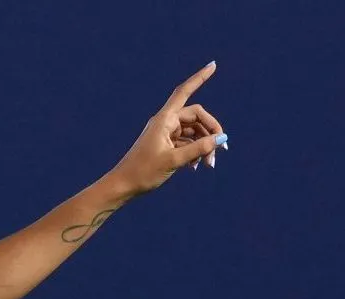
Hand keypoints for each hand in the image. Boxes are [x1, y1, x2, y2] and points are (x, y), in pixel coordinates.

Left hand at [107, 62, 227, 196]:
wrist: (123, 186)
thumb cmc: (143, 172)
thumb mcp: (174, 160)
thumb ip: (199, 148)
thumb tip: (221, 139)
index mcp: (164, 120)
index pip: (184, 92)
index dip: (199, 78)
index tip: (213, 65)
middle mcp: (165, 123)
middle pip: (197, 117)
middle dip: (211, 132)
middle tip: (222, 150)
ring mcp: (165, 133)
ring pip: (194, 132)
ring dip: (204, 145)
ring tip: (209, 164)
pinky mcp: (166, 144)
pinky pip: (187, 142)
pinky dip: (195, 151)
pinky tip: (196, 167)